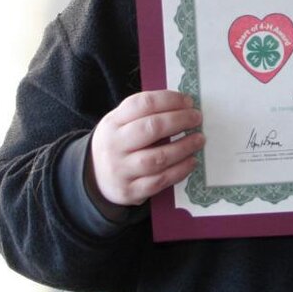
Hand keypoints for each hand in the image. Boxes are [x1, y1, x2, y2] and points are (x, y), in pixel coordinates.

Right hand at [89, 90, 204, 209]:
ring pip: (157, 158)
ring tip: (199, 139)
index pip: (143, 104)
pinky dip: (179, 171)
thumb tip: (185, 105)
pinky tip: (192, 161)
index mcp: (113, 122)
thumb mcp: (121, 123)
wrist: (94, 178)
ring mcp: (121, 170)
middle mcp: (114, 145)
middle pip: (151, 128)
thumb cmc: (119, 143)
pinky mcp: (130, 191)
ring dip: (183, 147)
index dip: (170, 100)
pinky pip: (159, 181)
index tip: (189, 101)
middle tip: (197, 118)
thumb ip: (147, 113)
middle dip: (180, 120)